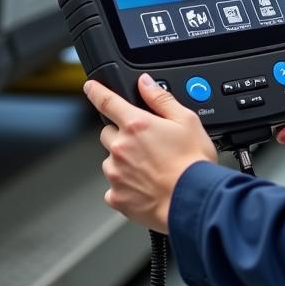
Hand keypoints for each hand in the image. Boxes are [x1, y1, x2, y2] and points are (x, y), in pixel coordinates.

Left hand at [85, 73, 217, 232]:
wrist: (194, 202)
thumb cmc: (193, 164)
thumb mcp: (186, 120)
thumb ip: (161, 98)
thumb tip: (145, 83)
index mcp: (136, 124)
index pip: (106, 101)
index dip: (96, 91)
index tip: (90, 88)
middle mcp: (121, 147)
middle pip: (108, 133)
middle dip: (121, 135)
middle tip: (145, 144)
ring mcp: (116, 173)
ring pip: (111, 161)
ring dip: (123, 161)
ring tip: (150, 169)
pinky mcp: (117, 197)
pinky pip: (114, 187)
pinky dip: (125, 186)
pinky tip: (145, 186)